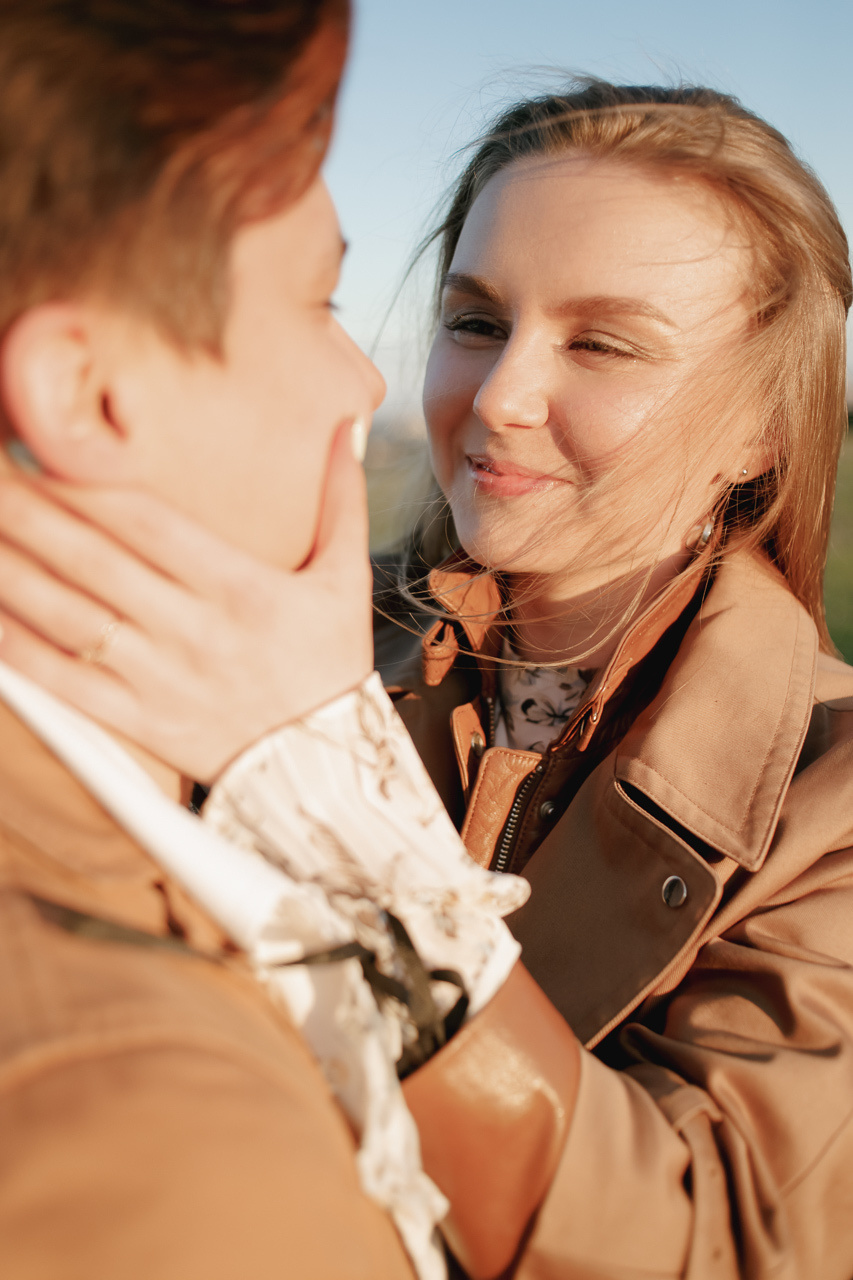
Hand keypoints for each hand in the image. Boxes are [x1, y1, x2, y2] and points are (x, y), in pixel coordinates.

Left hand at [0, 422, 372, 781]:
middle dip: (28, 510)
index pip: (147, 523)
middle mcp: (192, 630)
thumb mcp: (345, 579)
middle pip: (93, 560)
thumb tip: (346, 427)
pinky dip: (16, 650)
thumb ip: (341, 500)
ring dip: (10, 570)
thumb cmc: (330, 665)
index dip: (86, 483)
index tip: (37, 446)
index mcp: (239, 588)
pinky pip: (64, 683)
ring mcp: (159, 679)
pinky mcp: (137, 722)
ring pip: (67, 617)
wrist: (325, 770)